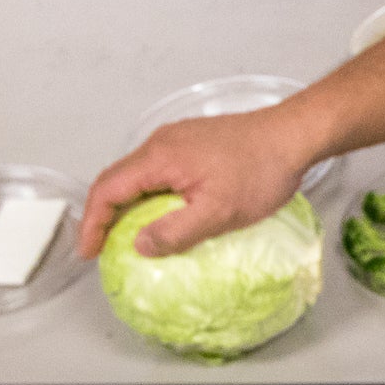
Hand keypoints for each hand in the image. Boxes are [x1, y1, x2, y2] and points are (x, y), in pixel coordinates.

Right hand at [76, 105, 318, 258]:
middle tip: (104, 245)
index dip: (92, 223)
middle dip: (104, 214)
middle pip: (117, 179)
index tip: (89, 250)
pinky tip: (165, 212)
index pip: (107, 189)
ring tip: (130, 233)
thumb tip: (140, 245)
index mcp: (159, 157)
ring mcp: (179, 139)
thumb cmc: (262, 169)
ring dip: (128, 203)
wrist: (296, 134)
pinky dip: (151, 192)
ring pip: (139, 173)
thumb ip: (176, 231)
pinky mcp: (195, 141)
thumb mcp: (219, 212)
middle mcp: (162, 143)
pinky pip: (160, 168)